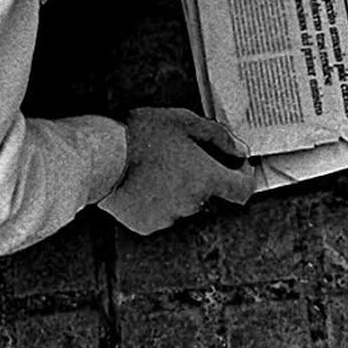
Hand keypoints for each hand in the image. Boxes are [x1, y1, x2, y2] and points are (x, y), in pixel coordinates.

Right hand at [97, 107, 255, 233]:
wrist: (103, 158)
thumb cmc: (142, 134)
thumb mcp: (184, 121)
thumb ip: (218, 136)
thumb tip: (239, 150)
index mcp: (206, 178)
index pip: (242, 190)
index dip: (244, 178)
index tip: (237, 167)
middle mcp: (192, 203)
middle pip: (210, 194)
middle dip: (202, 178)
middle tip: (182, 156)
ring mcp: (169, 217)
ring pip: (184, 204)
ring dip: (178, 190)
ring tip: (156, 167)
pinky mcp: (148, 226)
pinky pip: (161, 213)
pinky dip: (157, 201)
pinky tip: (143, 182)